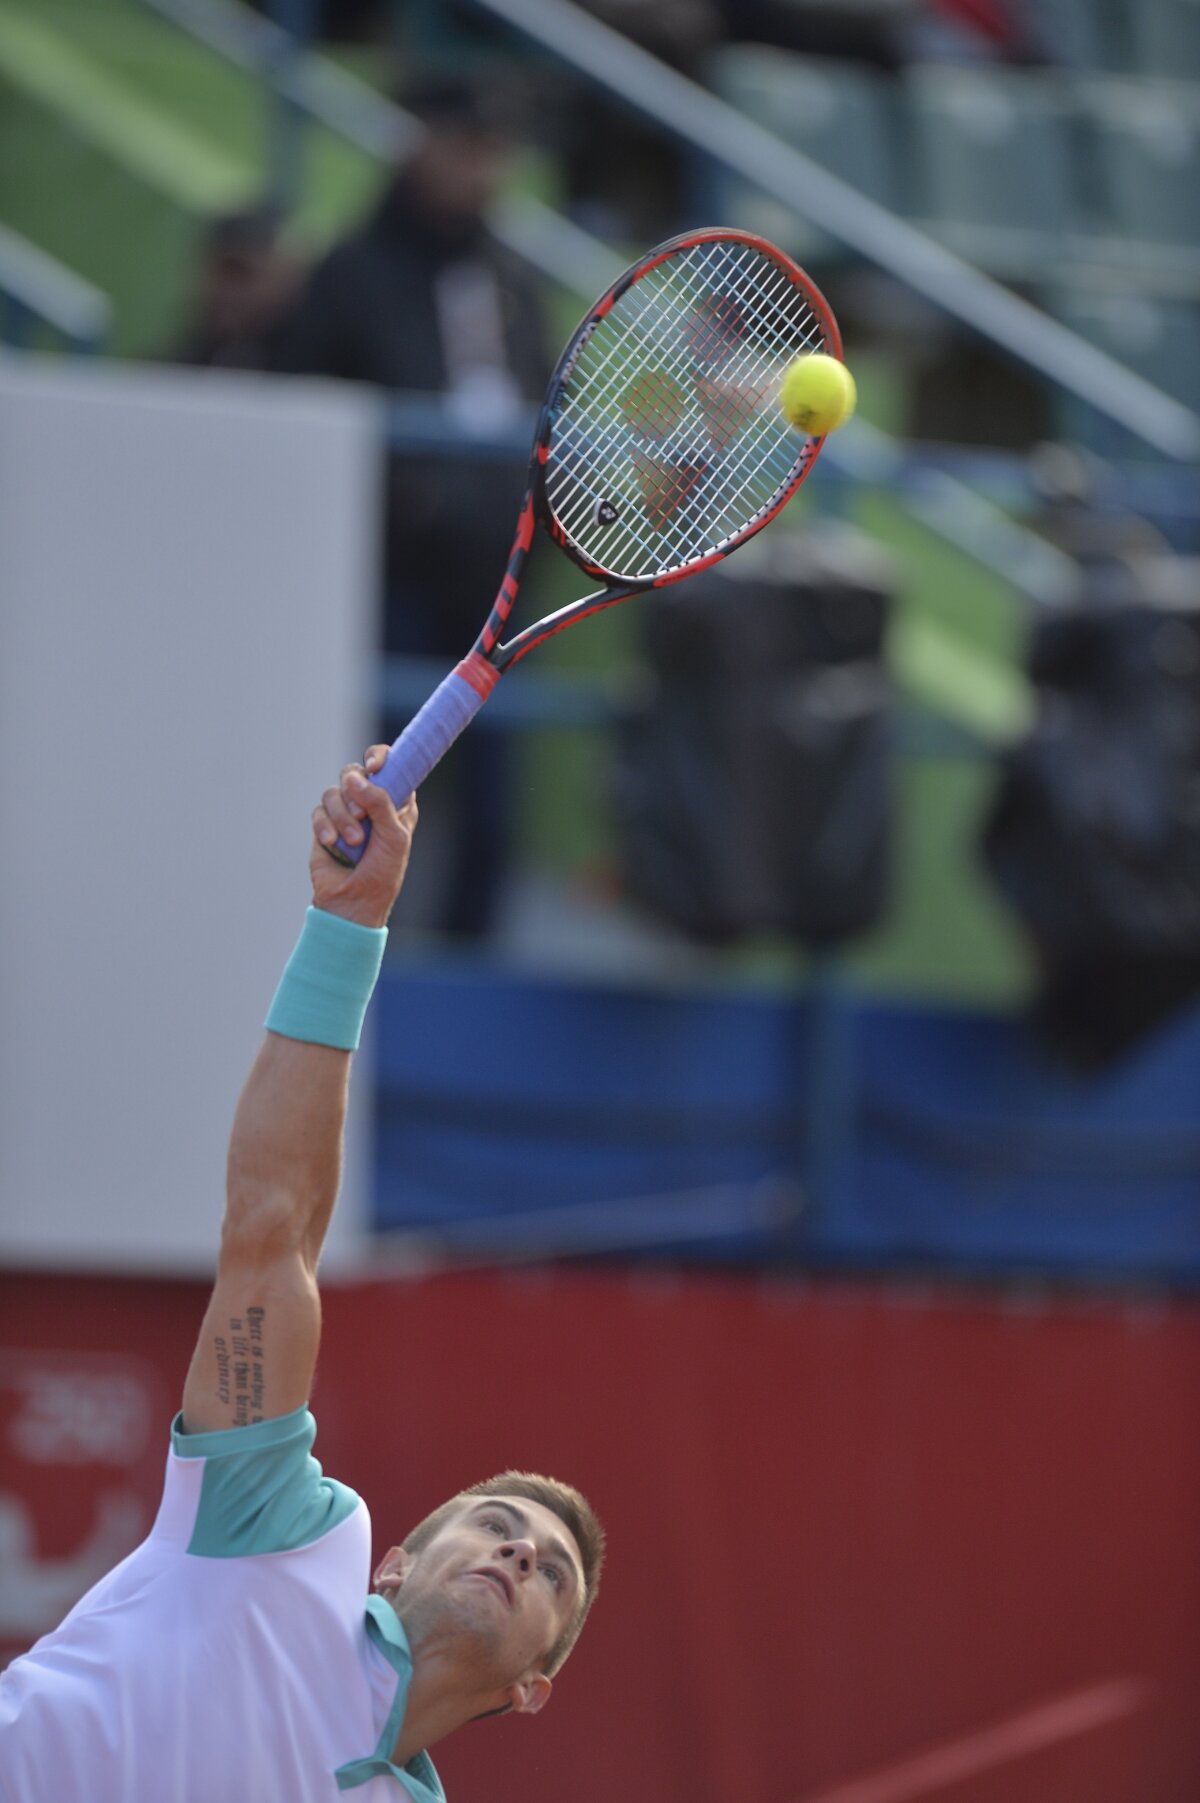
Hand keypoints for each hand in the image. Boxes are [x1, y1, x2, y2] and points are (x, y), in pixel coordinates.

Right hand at [309, 747, 417, 928]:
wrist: (354, 901)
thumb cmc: (383, 871)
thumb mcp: (393, 836)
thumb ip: (380, 802)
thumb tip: (356, 777)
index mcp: (395, 802)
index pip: (388, 765)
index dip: (380, 757)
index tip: (375, 766)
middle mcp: (370, 803)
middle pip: (354, 772)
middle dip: (356, 793)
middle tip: (361, 816)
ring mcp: (346, 813)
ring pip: (334, 791)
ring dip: (342, 816)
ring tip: (353, 841)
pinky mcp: (324, 825)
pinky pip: (319, 810)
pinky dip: (325, 826)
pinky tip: (332, 844)